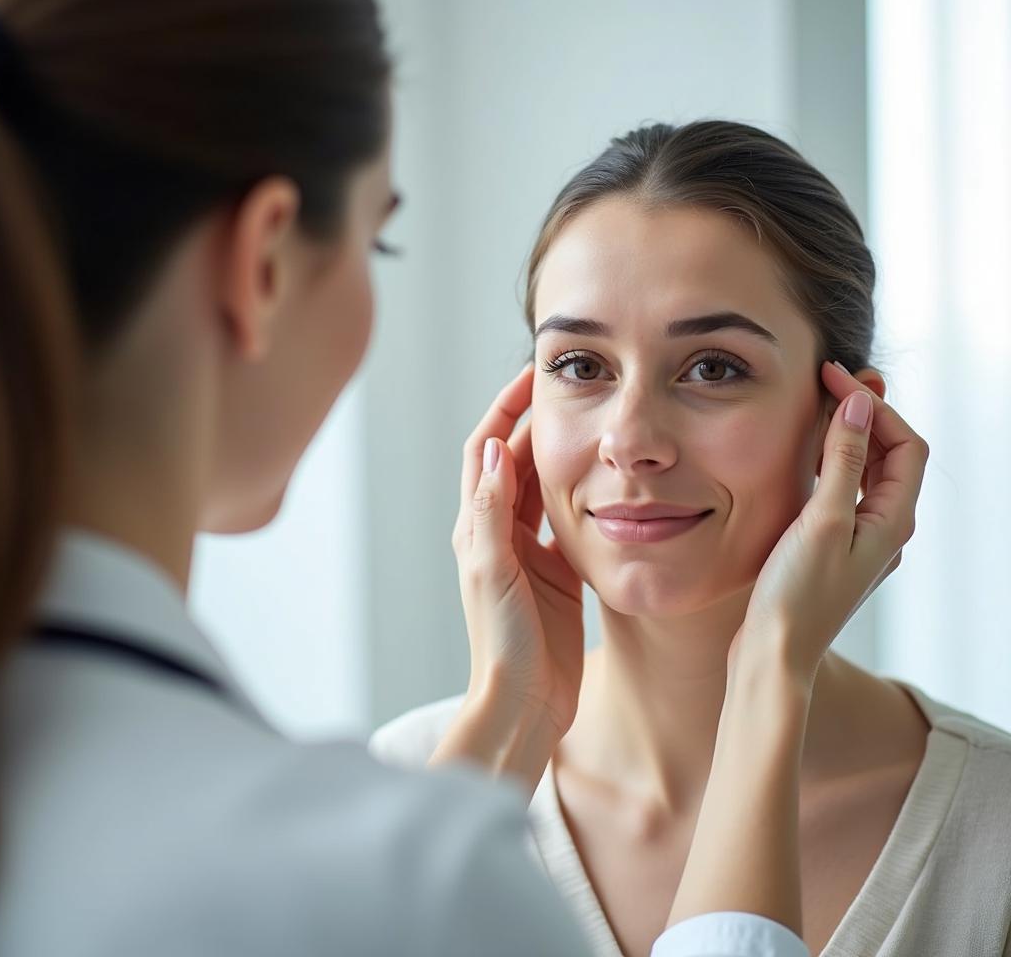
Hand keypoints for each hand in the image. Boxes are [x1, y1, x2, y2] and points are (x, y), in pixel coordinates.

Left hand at [451, 364, 583, 741]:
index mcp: (477, 529)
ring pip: (540, 490)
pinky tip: (604, 485)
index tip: (532, 378)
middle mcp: (498, 536)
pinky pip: (565, 525)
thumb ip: (493, 512)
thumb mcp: (495, 572)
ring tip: (587, 424)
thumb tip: (491, 448)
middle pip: (513, 464)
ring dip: (557, 456)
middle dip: (534, 424)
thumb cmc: (504, 644)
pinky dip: (579, 500)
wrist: (526, 704)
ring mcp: (527, 557)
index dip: (503, 410)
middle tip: (568, 392)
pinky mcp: (555, 577)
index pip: (483, 452)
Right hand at [670, 361, 928, 936]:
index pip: (904, 443)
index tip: (834, 380)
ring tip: (816, 408)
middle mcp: (883, 526)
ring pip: (863, 471)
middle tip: (826, 382)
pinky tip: (802, 456)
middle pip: (888, 453)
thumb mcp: (823, 521)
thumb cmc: (798, 597)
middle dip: (863, 413)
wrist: (772, 653)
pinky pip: (840, 491)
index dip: (874, 405)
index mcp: (892, 518)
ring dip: (845, 437)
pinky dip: (828, 463)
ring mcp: (858, 537)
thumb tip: (859, 406)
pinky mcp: (830, 546)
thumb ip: (843, 461)